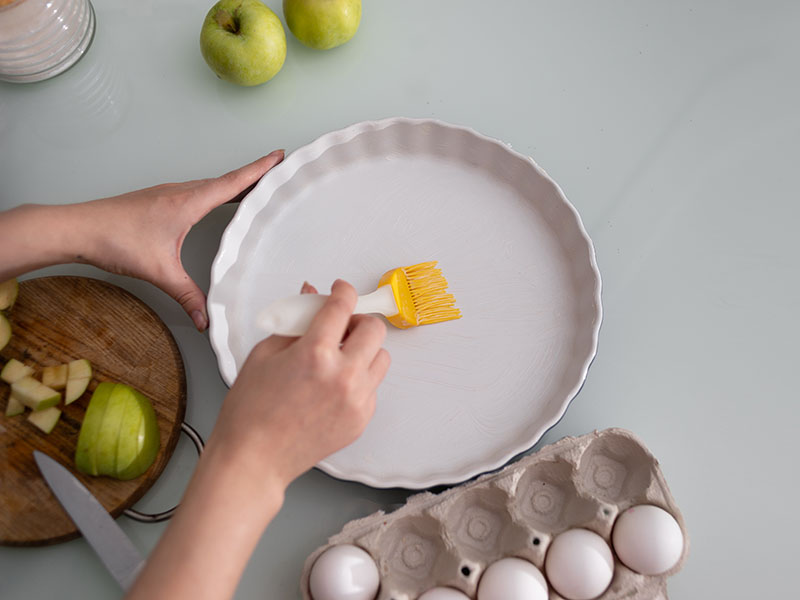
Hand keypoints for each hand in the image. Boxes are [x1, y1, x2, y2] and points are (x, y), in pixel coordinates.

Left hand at [77, 151, 284, 329]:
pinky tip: (214, 201)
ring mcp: (168, 194)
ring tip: (253, 186)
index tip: (279, 156)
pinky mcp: (158, 200)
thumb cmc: (115, 240)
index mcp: (187, 203)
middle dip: (254, 174)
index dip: (259, 170)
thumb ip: (187, 295)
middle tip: (278, 170)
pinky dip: (215, 191)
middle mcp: (180, 193)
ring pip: (210, 185)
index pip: (232, 183)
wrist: (78, 228)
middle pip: (226, 180)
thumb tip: (206, 319)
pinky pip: (196, 190)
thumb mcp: (159, 271)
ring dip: (234, 183)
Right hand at [211, 279, 390, 486]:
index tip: (341, 290)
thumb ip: (294, 321)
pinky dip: (360, 379)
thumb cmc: (251, 410)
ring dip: (364, 350)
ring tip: (339, 358)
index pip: (343, 306)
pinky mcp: (361, 420)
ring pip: (381, 358)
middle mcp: (343, 375)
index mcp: (315, 353)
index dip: (343, 291)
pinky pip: (373, 387)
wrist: (254, 458)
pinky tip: (334, 386)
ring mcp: (356, 400)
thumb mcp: (264, 354)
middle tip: (341, 326)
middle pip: (375, 329)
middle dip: (359, 320)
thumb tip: (310, 295)